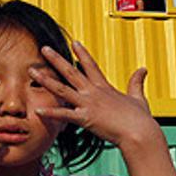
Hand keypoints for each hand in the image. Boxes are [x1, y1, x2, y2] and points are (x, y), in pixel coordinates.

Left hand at [30, 42, 161, 149]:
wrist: (140, 133)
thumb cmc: (140, 119)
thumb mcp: (139, 97)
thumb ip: (136, 82)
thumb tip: (143, 69)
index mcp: (104, 87)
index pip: (90, 65)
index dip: (81, 54)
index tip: (73, 42)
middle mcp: (93, 93)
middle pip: (71, 72)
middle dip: (56, 59)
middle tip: (44, 48)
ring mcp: (88, 104)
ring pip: (62, 89)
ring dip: (46, 80)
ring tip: (32, 72)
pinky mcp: (85, 119)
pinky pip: (64, 115)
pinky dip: (51, 113)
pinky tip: (37, 110)